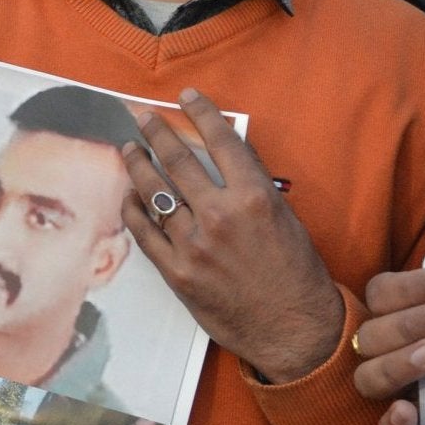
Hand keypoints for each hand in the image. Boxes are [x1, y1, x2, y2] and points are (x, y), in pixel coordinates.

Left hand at [120, 90, 345, 382]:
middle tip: (140, 116)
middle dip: (155, 132)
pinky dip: (134, 209)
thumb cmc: (295, 272)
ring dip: (138, 166)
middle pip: (177, 161)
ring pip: (155, 193)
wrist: (293, 327)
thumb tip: (221, 158)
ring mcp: (194, 244)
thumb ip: (250, 186)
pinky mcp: (177, 272)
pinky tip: (129, 196)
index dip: (200, 112)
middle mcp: (220, 215)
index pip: (220, 140)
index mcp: (253, 196)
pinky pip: (145, 232)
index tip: (186, 96)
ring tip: (129, 150)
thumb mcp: (283, 217)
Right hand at [351, 268, 424, 424]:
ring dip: (399, 363)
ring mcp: (383, 387)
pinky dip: (394, 422)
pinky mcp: (398, 424)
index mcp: (385, 314)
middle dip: (412, 322)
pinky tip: (407, 411)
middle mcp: (376, 348)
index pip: (382, 293)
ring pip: (369, 377)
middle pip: (373, 333)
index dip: (411, 287)